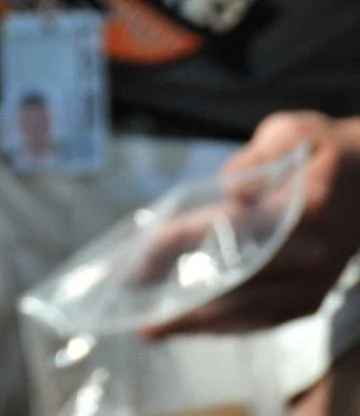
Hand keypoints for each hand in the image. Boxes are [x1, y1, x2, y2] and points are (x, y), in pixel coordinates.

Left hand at [162, 113, 359, 335]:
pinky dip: (232, 326)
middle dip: (185, 300)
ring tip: (158, 327)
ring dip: (204, 324)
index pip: (229, 229)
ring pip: (254, 313)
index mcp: (303, 208)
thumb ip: (254, 160)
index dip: (183, 241)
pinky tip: (200, 325)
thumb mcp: (289, 133)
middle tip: (138, 310)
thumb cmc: (322, 148)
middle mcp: (311, 255)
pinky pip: (270, 319)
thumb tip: (225, 192)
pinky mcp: (316, 296)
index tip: (143, 251)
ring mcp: (316, 282)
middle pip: (238, 285)